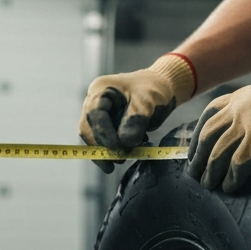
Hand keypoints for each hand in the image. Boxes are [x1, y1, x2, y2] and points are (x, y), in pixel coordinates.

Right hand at [79, 53, 195, 172]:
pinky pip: (105, 142)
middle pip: (88, 129)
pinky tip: (132, 150)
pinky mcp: (107, 126)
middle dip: (102, 147)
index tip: (118, 148)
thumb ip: (135, 122)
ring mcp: (100, 115)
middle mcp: (95, 102)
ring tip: (128, 156)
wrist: (162, 89)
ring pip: (95, 138)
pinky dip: (117, 149)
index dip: (103, 134)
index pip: (94, 115)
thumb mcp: (147, 102)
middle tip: (120, 160)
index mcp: (101, 90)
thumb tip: (124, 144)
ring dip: (109, 151)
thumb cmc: (154, 90)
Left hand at [187, 73, 250, 192]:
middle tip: (193, 174)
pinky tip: (230, 187)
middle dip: (198, 157)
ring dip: (211, 172)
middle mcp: (240, 108)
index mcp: (240, 97)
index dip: (196, 137)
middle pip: (208, 135)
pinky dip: (232, 178)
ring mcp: (249, 123)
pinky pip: (238, 164)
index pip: (208, 116)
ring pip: (219, 152)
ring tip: (208, 185)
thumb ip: (249, 112)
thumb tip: (236, 137)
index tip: (193, 153)